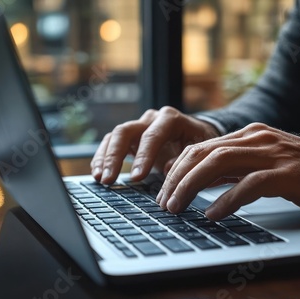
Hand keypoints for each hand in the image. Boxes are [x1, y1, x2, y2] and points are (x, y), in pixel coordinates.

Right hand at [90, 106, 219, 183]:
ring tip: (101, 179)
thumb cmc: (200, 143)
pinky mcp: (131, 137)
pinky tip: (98, 174)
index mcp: (170, 119)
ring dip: (105, 158)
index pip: (152, 135)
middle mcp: (151, 118)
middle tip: (110, 179)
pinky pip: (111, 143)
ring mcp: (139, 126)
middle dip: (116, 156)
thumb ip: (185, 158)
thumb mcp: (200, 151)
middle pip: (126, 131)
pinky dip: (103, 158)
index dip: (143, 156)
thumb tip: (168, 171)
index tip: (136, 178)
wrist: (198, 135)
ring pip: (115, 136)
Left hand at [156, 123, 299, 220]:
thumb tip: (201, 183)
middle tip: (163, 202)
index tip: (164, 190)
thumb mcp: (264, 164)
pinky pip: (251, 185)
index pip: (202, 147)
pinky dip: (227, 199)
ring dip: (192, 186)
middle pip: (205, 153)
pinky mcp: (289, 173)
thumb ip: (236, 169)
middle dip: (177, 178)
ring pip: (221, 163)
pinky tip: (212, 214)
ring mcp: (274, 154)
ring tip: (177, 207)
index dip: (178, 168)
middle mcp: (258, 138)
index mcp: (250, 134)